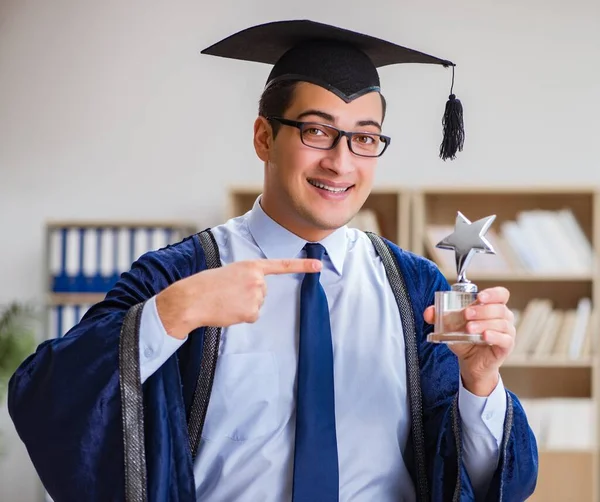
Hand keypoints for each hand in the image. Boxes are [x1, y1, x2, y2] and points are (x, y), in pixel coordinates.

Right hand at [156, 258, 321, 338]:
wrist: (191, 299)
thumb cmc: (205, 285)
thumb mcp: (229, 272)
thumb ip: (246, 277)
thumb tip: (255, 294)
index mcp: (251, 265)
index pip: (281, 265)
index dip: (302, 265)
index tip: (319, 265)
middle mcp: (257, 279)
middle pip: (262, 291)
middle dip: (248, 294)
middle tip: (228, 293)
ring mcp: (256, 296)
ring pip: (256, 305)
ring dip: (243, 305)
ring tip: (225, 301)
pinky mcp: (252, 312)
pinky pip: (251, 316)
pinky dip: (240, 316)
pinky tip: (227, 311)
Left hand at [423, 286, 515, 395]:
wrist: (470, 362)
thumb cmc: (465, 339)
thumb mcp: (450, 326)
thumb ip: (439, 317)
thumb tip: (428, 312)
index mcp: (492, 307)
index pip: (501, 294)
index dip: (492, 293)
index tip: (479, 297)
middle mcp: (503, 318)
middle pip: (499, 308)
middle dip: (481, 310)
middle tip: (466, 314)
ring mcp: (507, 332)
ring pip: (501, 323)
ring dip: (484, 323)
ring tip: (469, 328)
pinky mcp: (506, 346)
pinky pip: (505, 339)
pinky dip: (494, 336)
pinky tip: (484, 336)